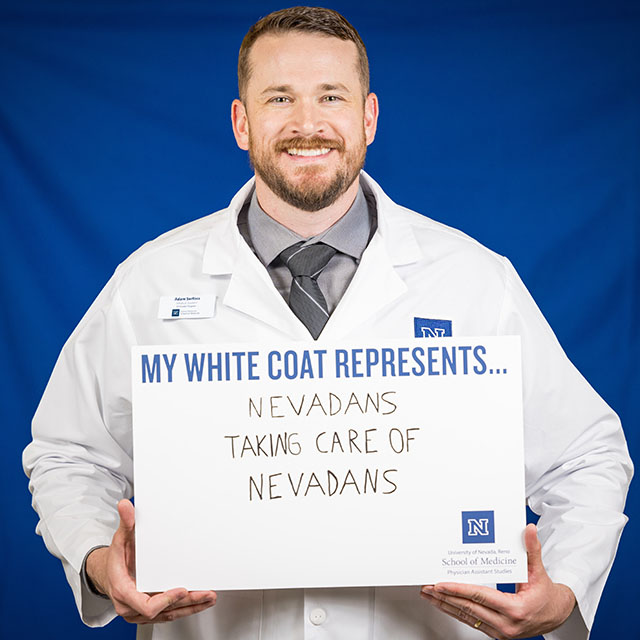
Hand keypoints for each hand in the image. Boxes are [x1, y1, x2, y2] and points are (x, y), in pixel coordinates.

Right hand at [86, 499, 216, 623]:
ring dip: (191, 607)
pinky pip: (169, 613)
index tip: (181, 590)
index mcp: (124, 591)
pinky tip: (200, 602)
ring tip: (209, 597)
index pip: (146, 605)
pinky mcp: (149, 612)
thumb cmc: (116, 559)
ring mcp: (140, 612)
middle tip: (205, 594)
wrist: (107, 574)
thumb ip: (126, 523)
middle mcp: (131, 606)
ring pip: (168, 614)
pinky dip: (185, 608)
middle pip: (163, 611)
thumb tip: (125, 506)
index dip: (165, 601)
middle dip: (186, 603)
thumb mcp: (120, 539)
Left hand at [420, 524, 575, 638]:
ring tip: (429, 595)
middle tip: (428, 587)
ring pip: (467, 618)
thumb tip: (528, 529)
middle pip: (469, 609)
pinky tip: (444, 604)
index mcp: (515, 609)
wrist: (556, 615)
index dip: (458, 590)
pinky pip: (472, 622)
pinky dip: (456, 612)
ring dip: (446, 605)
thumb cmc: (546, 595)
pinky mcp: (496, 634)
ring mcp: (500, 632)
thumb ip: (531, 549)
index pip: (479, 597)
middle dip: (445, 597)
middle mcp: (506, 624)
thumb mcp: (538, 571)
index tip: (441, 584)